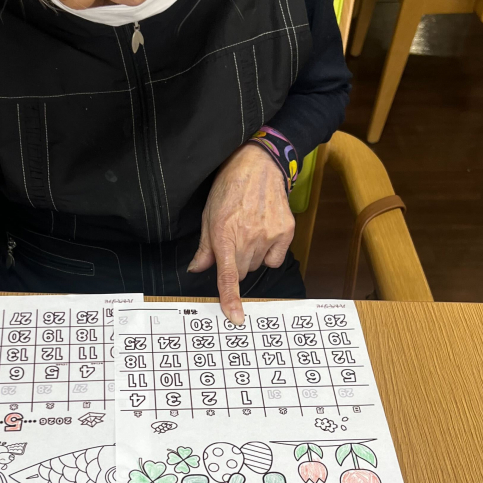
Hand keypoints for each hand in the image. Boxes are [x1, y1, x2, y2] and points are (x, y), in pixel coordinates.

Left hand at [188, 142, 294, 323]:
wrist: (259, 165)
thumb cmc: (229, 188)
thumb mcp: (208, 215)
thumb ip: (204, 248)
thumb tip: (196, 269)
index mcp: (224, 235)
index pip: (228, 275)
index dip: (230, 299)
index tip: (235, 317)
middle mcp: (248, 237)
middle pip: (243, 272)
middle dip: (237, 262)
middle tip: (235, 240)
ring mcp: (269, 235)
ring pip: (258, 265)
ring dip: (252, 255)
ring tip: (250, 230)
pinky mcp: (286, 231)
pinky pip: (275, 258)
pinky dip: (270, 252)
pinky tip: (265, 232)